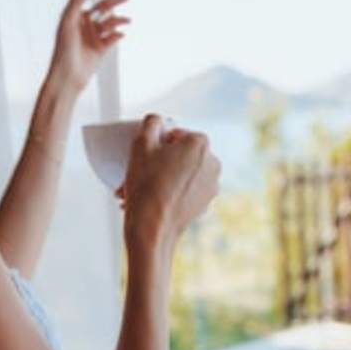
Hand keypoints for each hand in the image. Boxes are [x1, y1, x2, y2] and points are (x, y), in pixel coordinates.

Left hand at [46, 0, 129, 95]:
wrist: (68, 78)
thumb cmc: (63, 52)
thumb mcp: (67, 24)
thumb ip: (76, 4)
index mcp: (73, 15)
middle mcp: (84, 23)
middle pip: (103, 5)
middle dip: (114, 1)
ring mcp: (93, 35)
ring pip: (111, 21)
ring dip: (119, 19)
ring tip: (126, 20)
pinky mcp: (101, 48)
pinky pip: (114, 36)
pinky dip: (118, 34)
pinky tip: (119, 35)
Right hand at [119, 115, 220, 257]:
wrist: (152, 229)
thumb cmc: (146, 185)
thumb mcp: (140, 144)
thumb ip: (151, 122)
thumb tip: (157, 120)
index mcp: (200, 144)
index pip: (175, 134)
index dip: (156, 144)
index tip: (144, 157)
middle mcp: (212, 163)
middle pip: (179, 155)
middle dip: (158, 163)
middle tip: (138, 173)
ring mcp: (211, 186)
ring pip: (180, 173)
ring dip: (160, 178)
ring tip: (138, 190)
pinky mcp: (204, 204)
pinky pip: (183, 191)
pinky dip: (167, 193)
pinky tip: (148, 201)